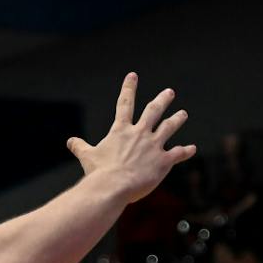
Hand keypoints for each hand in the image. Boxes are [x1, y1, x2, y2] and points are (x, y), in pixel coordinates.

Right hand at [66, 73, 196, 203]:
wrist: (113, 186)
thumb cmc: (98, 172)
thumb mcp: (87, 157)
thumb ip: (80, 147)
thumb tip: (70, 141)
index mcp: (121, 130)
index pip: (124, 104)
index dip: (128, 88)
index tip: (133, 76)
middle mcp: (139, 133)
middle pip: (153, 111)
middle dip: (162, 100)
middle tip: (170, 92)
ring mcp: (153, 146)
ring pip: (168, 128)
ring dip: (177, 119)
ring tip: (183, 113)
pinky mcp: (163, 161)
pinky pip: (177, 154)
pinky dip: (186, 151)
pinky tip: (192, 148)